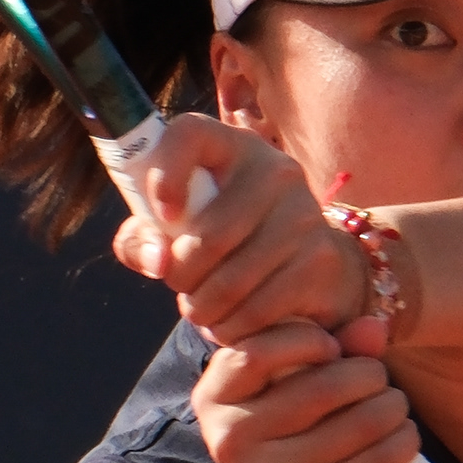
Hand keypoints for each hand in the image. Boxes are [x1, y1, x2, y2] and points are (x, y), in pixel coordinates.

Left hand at [113, 115, 370, 343]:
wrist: (318, 263)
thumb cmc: (229, 239)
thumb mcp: (179, 229)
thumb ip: (143, 238)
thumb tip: (157, 261)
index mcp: (231, 147)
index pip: (190, 134)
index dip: (165, 172)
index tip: (162, 215)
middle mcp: (274, 171)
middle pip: (207, 237)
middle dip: (180, 277)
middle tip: (180, 286)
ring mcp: (303, 214)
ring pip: (230, 282)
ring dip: (201, 309)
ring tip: (200, 309)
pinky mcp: (319, 260)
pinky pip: (257, 309)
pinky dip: (231, 328)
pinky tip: (228, 323)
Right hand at [193, 310, 419, 462]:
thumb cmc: (288, 445)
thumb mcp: (288, 395)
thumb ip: (326, 350)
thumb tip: (375, 327)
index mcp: (214, 401)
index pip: (259, 350)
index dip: (308, 339)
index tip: (332, 349)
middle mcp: (232, 440)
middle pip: (324, 384)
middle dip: (370, 374)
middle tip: (380, 384)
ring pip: (361, 420)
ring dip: (395, 406)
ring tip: (395, 409)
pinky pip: (378, 459)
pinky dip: (404, 440)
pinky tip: (405, 435)